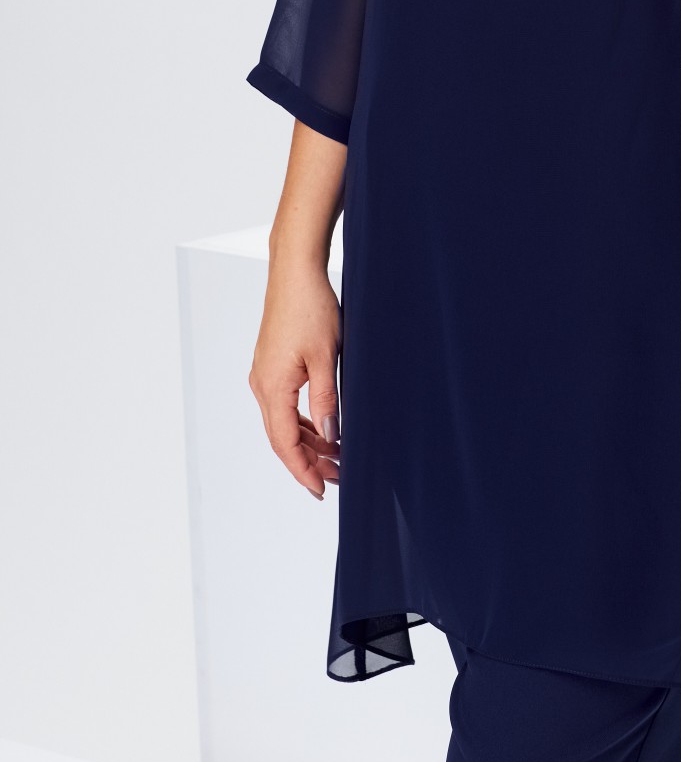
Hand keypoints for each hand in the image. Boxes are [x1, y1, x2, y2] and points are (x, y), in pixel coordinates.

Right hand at [249, 253, 342, 498]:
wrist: (295, 272)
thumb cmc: (311, 307)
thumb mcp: (326, 357)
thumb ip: (327, 399)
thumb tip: (331, 437)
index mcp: (273, 387)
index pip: (286, 443)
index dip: (303, 470)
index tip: (321, 490)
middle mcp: (262, 385)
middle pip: (282, 438)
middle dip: (308, 462)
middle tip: (336, 478)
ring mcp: (264, 375)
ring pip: (283, 423)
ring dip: (307, 442)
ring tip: (335, 457)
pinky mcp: (271, 365)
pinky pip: (284, 405)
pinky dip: (303, 421)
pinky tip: (322, 428)